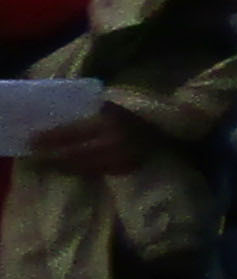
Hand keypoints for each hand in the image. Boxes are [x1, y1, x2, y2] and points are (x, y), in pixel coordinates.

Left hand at [22, 108, 138, 179]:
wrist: (162, 130)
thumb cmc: (131, 114)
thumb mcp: (109, 106)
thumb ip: (87, 113)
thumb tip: (55, 121)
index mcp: (109, 121)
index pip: (73, 132)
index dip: (51, 138)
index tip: (32, 140)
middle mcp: (116, 142)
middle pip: (76, 153)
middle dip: (52, 156)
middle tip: (33, 157)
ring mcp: (122, 158)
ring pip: (85, 166)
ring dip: (62, 166)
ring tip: (46, 164)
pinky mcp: (126, 169)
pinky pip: (97, 172)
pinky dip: (79, 171)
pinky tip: (67, 169)